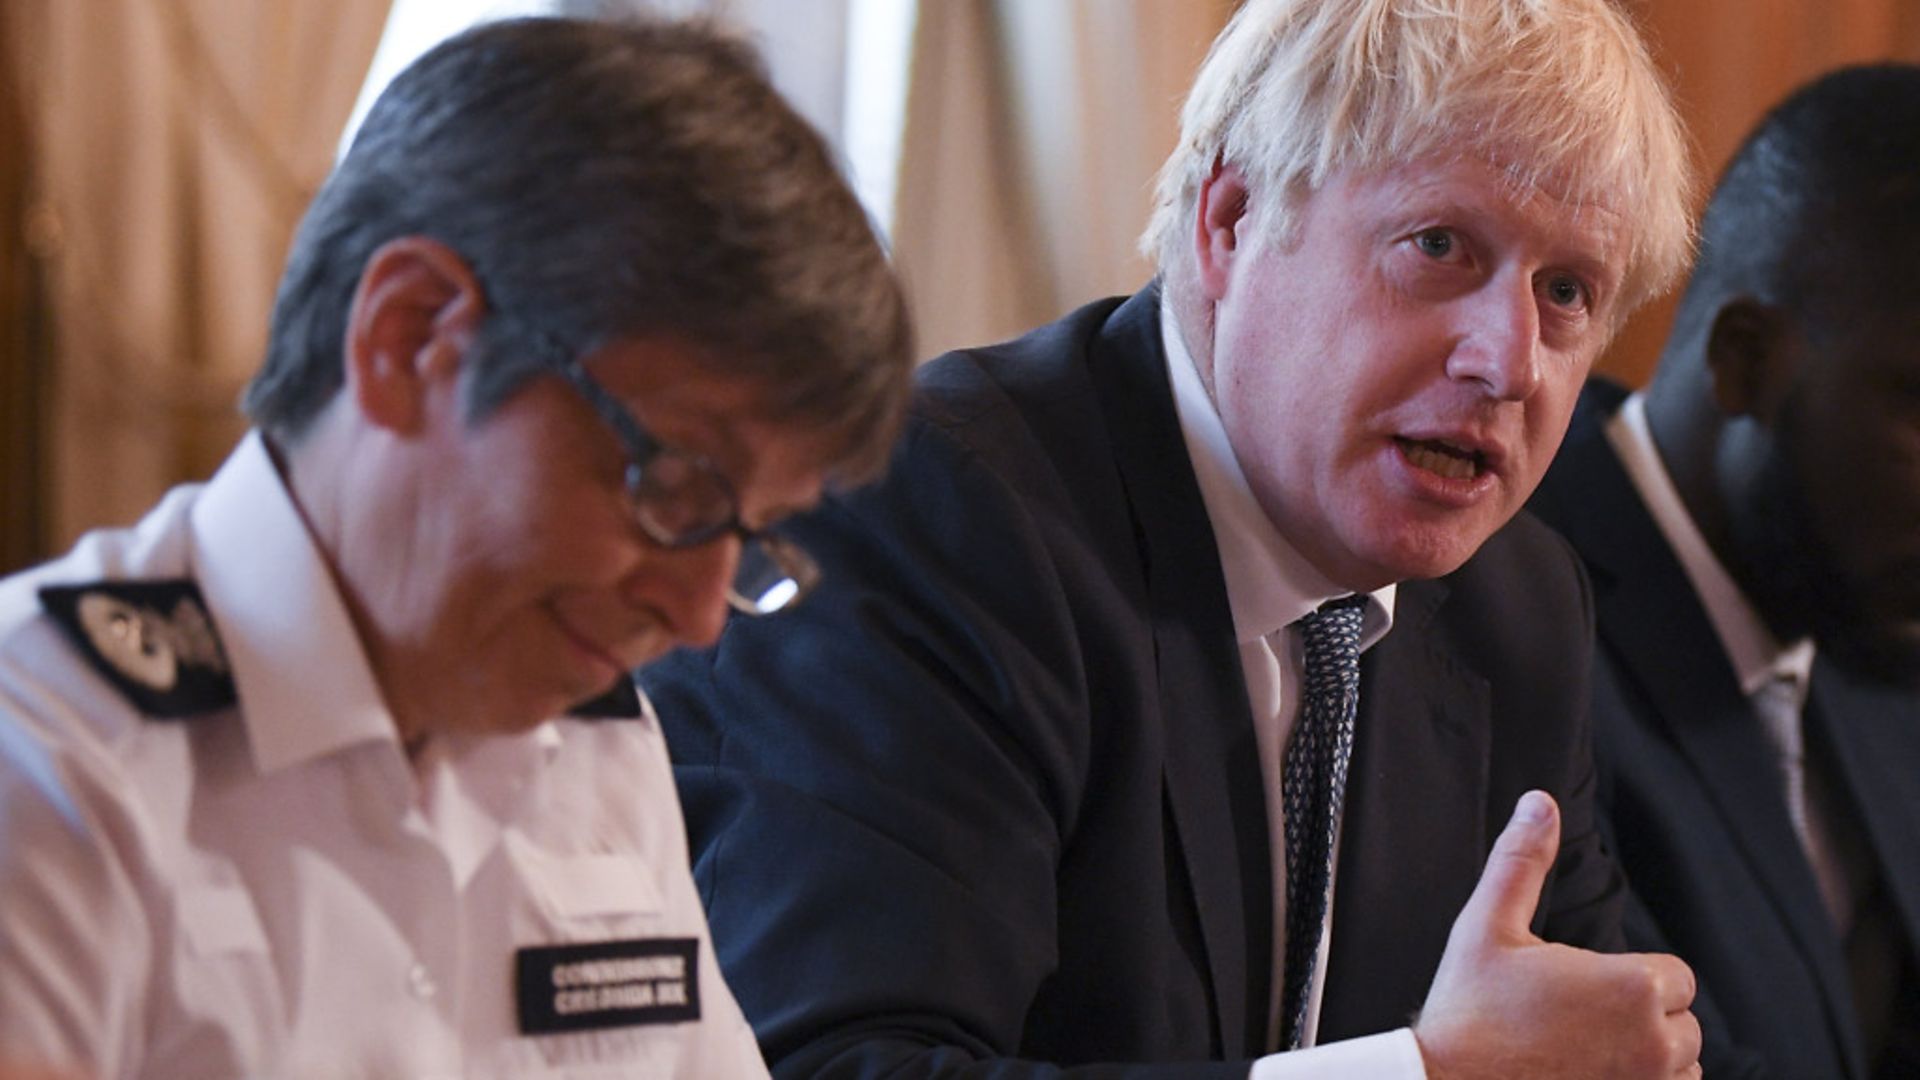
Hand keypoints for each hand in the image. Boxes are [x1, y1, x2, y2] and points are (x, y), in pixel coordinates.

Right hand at [1412, 791, 1700, 1078]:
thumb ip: (1522, 862)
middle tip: (1580, 1021)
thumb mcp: (1487, 925)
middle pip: (1683, 1023)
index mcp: (1631, 987)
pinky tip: (1590, 1074)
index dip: (1632, 978)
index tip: (1588, 987)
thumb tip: (1539, 804)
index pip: (1677, 977)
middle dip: (1642, 1020)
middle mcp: (1654, 1044)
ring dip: (1648, 1060)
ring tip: (1586, 1052)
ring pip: (1681, 1068)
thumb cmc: (1468, 1013)